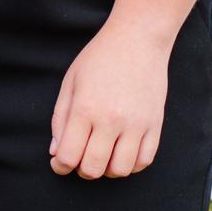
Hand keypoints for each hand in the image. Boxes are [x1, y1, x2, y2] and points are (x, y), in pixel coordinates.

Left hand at [49, 16, 170, 179]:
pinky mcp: (154, 125)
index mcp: (85, 108)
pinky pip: (143, 162)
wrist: (137, 40)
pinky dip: (130, 165)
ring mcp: (136, 125)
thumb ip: (60, 118)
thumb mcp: (71, 81)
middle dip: (81, 169)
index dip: (59, 165)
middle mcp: (111, 120)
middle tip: (79, 158)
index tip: (58, 162)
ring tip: (101, 154)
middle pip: (93, 168)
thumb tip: (56, 152)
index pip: (68, 155)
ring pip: (119, 170)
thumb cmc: (100, 57)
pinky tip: (121, 152)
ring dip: (106, 170)